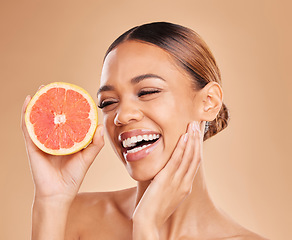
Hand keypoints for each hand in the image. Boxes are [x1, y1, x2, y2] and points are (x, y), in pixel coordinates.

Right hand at [21, 94, 104, 202]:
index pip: (66, 120)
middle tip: (54, 86)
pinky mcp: (32, 145)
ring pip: (39, 118)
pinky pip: (28, 126)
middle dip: (52, 101)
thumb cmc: (72, 177)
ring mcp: (41, 141)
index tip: (71, 94)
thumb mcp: (87, 158)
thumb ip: (95, 144)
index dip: (67, 107)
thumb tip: (100, 126)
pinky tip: (29, 101)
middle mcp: (52, 138)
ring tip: (42, 88)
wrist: (58, 194)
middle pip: (51, 116)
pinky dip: (27, 113)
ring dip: (39, 102)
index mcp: (65, 140)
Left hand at [132, 121, 202, 235]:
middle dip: (197, 140)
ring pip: (189, 156)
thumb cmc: (155, 208)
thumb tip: (168, 171)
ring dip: (191, 139)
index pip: (195, 163)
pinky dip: (181, 148)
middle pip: (195, 157)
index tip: (197, 135)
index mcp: (186, 186)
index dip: (197, 148)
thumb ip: (171, 182)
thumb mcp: (167, 194)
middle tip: (198, 125)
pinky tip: (183, 137)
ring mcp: (177, 181)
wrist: (148, 222)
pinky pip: (177, 160)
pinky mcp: (167, 179)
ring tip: (193, 126)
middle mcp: (185, 183)